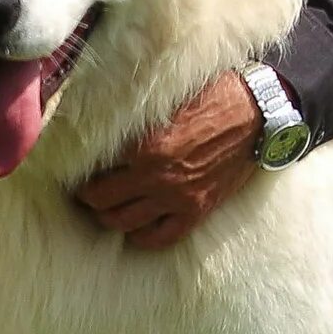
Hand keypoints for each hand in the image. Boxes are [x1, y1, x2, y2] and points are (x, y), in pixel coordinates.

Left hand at [72, 70, 261, 249]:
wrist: (259, 114)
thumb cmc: (212, 95)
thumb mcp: (165, 98)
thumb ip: (133, 115)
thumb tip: (101, 119)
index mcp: (143, 144)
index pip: (92, 168)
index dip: (78, 169)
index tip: (73, 168)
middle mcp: (155, 175)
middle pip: (100, 200)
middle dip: (86, 197)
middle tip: (82, 191)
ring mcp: (176, 197)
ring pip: (123, 223)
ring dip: (107, 217)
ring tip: (102, 209)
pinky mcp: (196, 211)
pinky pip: (159, 238)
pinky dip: (141, 236)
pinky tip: (134, 227)